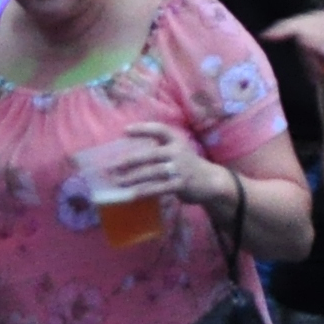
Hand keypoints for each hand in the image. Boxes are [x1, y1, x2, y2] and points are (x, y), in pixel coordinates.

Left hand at [96, 124, 223, 207]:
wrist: (210, 182)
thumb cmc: (187, 165)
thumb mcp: (177, 150)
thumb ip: (160, 148)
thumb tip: (130, 154)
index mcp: (176, 140)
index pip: (159, 129)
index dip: (142, 128)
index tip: (125, 131)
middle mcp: (178, 152)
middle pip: (150, 154)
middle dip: (129, 161)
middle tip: (112, 167)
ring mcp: (179, 169)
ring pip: (152, 173)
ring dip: (133, 178)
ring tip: (118, 182)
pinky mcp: (180, 185)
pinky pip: (158, 188)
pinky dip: (144, 191)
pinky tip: (132, 195)